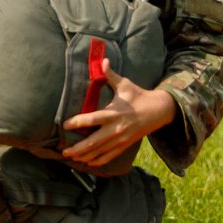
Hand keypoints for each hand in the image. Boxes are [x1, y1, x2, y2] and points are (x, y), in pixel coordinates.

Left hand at [62, 73, 176, 168]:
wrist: (158, 111)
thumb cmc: (138, 96)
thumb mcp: (125, 84)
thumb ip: (110, 75)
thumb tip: (103, 60)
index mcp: (114, 112)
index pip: (92, 119)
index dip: (78, 122)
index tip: (65, 125)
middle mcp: (116, 128)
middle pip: (94, 141)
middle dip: (78, 148)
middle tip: (64, 151)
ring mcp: (121, 139)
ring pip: (100, 151)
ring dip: (84, 156)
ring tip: (71, 157)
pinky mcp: (125, 145)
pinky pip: (110, 156)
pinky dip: (98, 160)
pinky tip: (87, 162)